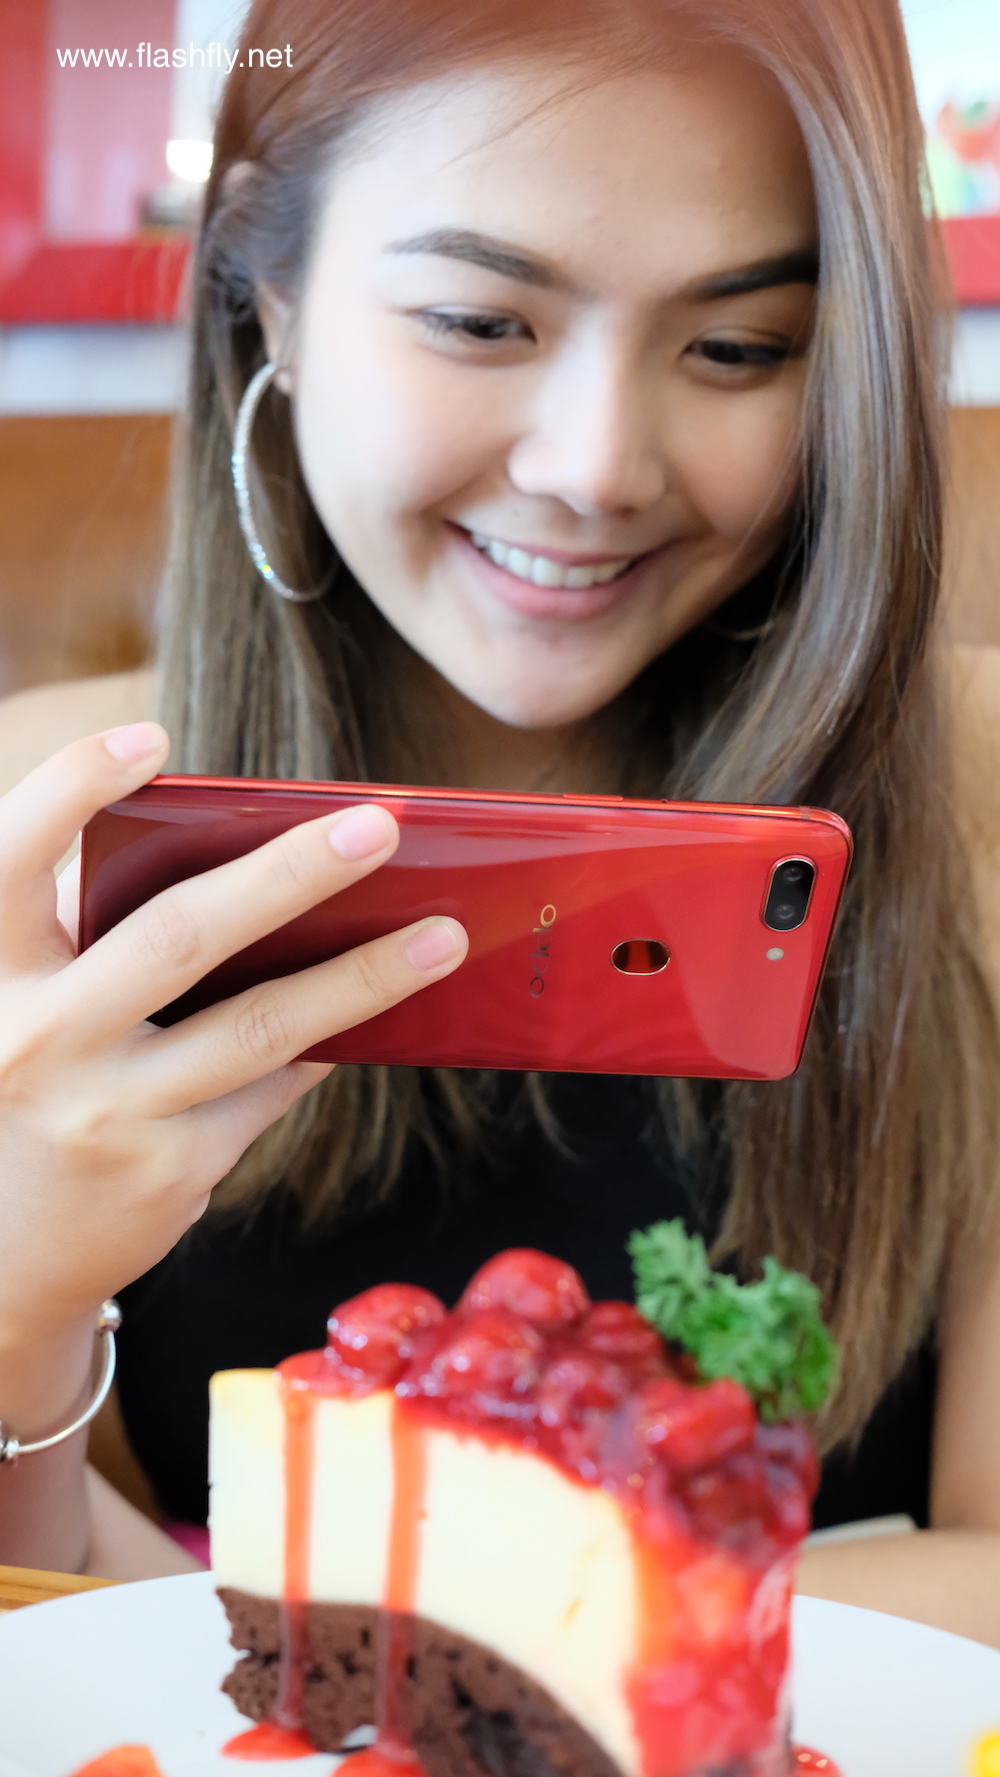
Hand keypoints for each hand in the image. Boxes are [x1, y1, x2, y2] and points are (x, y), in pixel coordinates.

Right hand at [0, 723, 467, 1348]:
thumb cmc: (27, 1082)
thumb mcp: (27, 1000)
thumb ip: (96, 936)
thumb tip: (260, 862)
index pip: (12, 855)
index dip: (72, 785)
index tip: (151, 736)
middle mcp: (36, 1038)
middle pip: (179, 935)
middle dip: (290, 873)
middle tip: (380, 826)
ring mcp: (106, 1111)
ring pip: (261, 1026)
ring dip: (365, 975)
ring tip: (446, 935)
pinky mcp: (167, 1170)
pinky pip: (272, 1087)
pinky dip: (328, 1041)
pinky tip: (383, 1008)